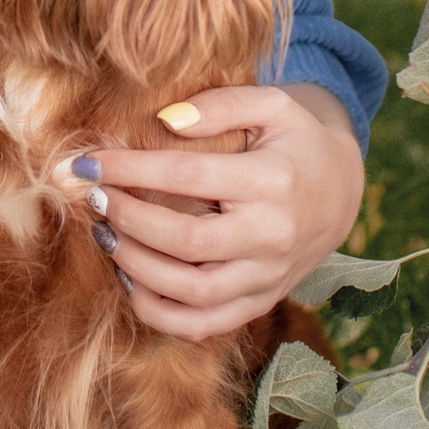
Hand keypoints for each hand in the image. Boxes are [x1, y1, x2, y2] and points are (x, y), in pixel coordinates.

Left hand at [78, 84, 363, 339]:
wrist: (341, 192)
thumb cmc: (295, 141)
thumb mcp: (272, 105)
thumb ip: (220, 104)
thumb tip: (165, 120)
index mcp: (272, 182)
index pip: (186, 176)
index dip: (128, 169)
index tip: (86, 162)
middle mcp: (272, 237)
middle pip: (185, 242)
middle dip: (128, 220)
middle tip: (97, 198)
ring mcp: (267, 277)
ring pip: (192, 294)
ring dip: (136, 268)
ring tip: (106, 236)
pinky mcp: (260, 302)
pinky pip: (204, 325)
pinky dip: (159, 313)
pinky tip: (131, 280)